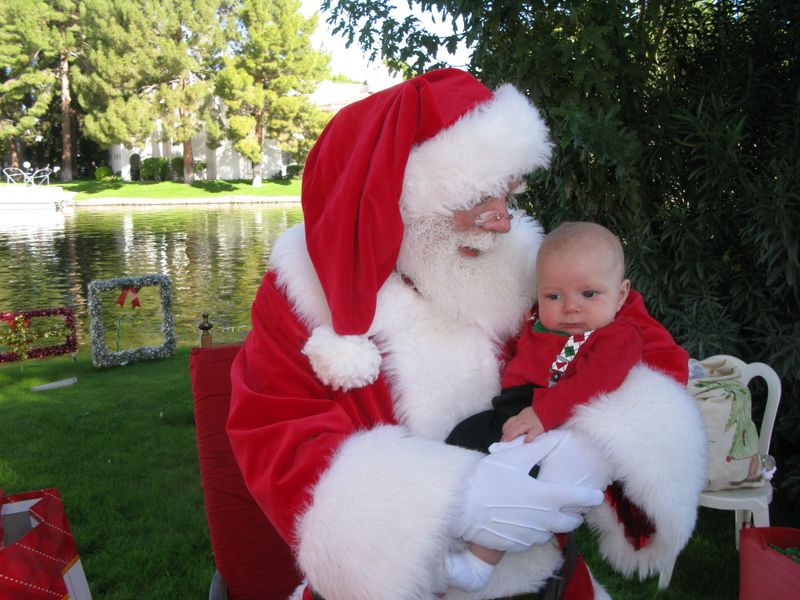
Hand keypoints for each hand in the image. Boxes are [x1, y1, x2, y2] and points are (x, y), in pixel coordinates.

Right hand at [454, 433, 603, 552]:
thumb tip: (557, 437)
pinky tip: (524, 520)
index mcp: (547, 496)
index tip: (595, 494)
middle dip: (574, 512)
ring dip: (553, 522)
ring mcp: (531, 535)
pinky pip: (534, 539)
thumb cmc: (487, 477)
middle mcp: (544, 520)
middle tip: (569, 503)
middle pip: (571, 521)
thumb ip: (540, 449)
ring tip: (544, 510)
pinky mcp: (518, 545)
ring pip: (552, 531)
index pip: (580, 499)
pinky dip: (534, 531)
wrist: (461, 505)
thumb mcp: (514, 458)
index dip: (591, 497)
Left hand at [502, 406, 544, 441]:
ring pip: (518, 429)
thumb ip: (520, 420)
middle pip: (512, 427)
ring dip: (512, 435)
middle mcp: (523, 420)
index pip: (509, 423)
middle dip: (506, 434)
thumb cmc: (537, 413)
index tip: (503, 436)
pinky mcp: (538, 428)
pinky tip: (525, 443)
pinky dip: (529, 437)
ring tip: (507, 442)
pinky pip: (532, 433)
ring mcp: (530, 424)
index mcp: (520, 417)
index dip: (504, 430)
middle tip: (502, 442)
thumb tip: (513, 428)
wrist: (548, 408)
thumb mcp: (526, 414)